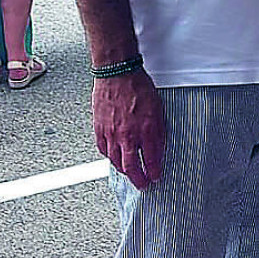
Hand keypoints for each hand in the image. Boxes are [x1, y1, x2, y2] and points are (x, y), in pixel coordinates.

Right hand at [92, 70, 166, 189]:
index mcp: (145, 129)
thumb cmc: (137, 86)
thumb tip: (159, 147)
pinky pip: (103, 149)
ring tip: (129, 173)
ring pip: (116, 161)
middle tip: (142, 184)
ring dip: (124, 170)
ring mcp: (111, 133)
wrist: (117, 72)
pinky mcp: (99, 128)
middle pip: (131, 167)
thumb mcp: (158, 108)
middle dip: (138, 179)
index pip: (151, 160)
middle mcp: (127, 134)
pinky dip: (109, 157)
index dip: (154, 172)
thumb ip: (158, 131)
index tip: (156, 177)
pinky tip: (113, 157)